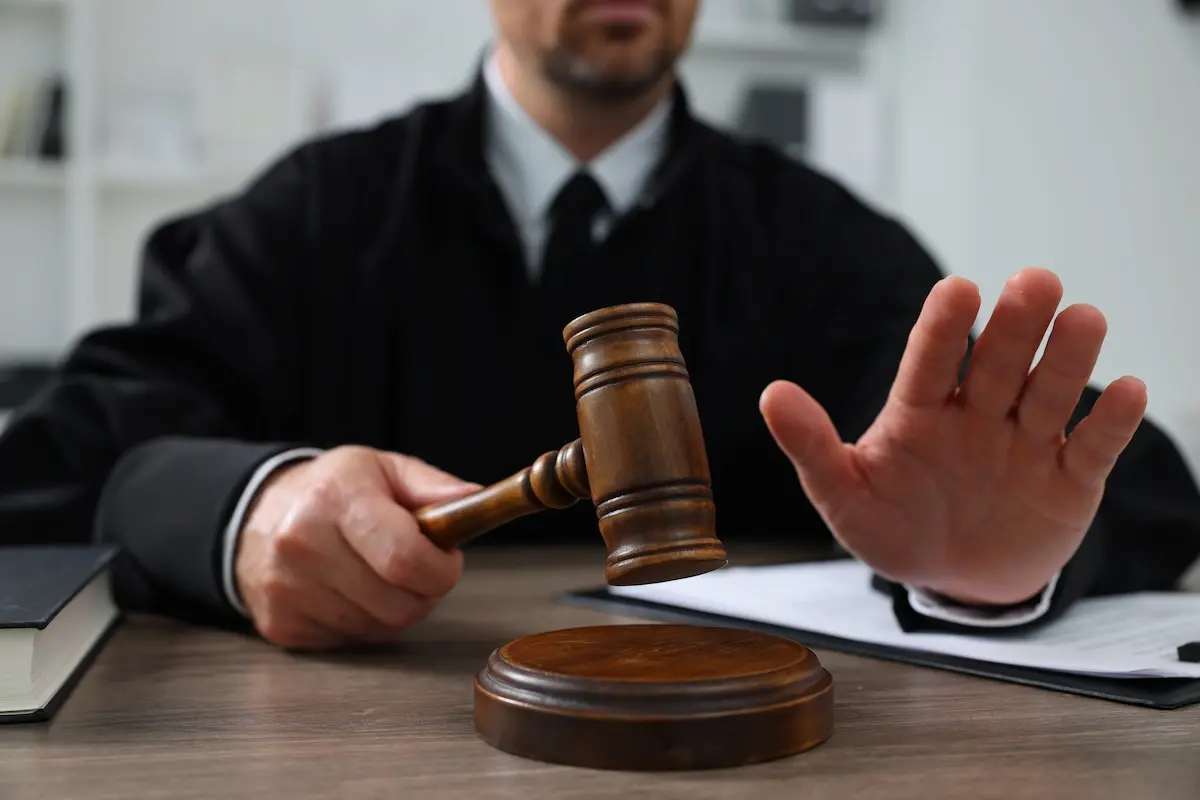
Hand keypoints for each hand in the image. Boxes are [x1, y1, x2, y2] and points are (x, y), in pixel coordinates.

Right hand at [234, 446, 480, 649]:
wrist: (256, 516)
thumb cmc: (333, 491)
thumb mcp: (383, 469)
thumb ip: (434, 486)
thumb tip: (475, 501)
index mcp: (336, 496)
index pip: (405, 558)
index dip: (441, 569)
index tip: (446, 560)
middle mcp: (303, 542)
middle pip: (400, 604)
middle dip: (425, 591)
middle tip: (417, 567)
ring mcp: (287, 588)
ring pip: (381, 628)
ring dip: (395, 608)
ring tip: (380, 574)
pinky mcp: (280, 624)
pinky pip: (353, 641)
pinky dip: (364, 622)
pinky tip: (352, 592)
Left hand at [759, 268, 1146, 604]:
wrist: (950, 578)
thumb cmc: (893, 526)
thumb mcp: (844, 495)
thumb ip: (813, 447)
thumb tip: (771, 394)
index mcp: (920, 412)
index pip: (930, 362)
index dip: (943, 329)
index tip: (957, 290)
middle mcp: (977, 415)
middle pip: (997, 365)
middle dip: (1015, 327)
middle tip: (1035, 282)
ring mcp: (1025, 444)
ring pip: (1048, 394)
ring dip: (1066, 360)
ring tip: (1084, 318)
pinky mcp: (1068, 481)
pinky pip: (1091, 448)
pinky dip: (1110, 423)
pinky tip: (1127, 389)